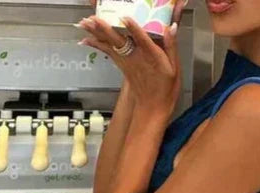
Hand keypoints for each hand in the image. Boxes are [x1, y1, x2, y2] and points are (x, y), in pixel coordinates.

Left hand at [78, 0, 186, 119]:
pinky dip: (96, 44)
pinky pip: (107, 51)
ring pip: (110, 44)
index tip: (125, 18)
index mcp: (152, 57)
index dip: (134, 28)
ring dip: (96, 33)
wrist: (152, 108)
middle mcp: (137, 57)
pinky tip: (86, 38)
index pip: (142, 40)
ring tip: (84, 22)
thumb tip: (172, 27)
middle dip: (105, 28)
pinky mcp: (121, 65)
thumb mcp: (175, 68)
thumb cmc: (165, 89)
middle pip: (119, 40)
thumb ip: (172, 46)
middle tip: (93, 18)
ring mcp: (127, 61)